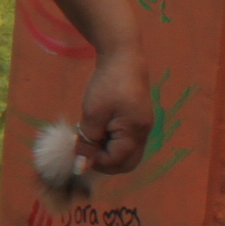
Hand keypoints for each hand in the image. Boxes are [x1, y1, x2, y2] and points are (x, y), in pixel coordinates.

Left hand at [78, 46, 149, 176]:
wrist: (123, 58)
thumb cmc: (107, 84)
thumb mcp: (92, 114)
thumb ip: (88, 142)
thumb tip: (81, 167)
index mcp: (135, 132)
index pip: (117, 162)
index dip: (96, 161)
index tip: (80, 148)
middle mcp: (144, 133)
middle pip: (127, 163)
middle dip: (105, 162)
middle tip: (87, 148)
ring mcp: (144, 127)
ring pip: (128, 154)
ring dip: (109, 152)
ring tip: (93, 136)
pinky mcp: (139, 121)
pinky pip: (128, 142)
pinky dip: (114, 143)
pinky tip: (101, 129)